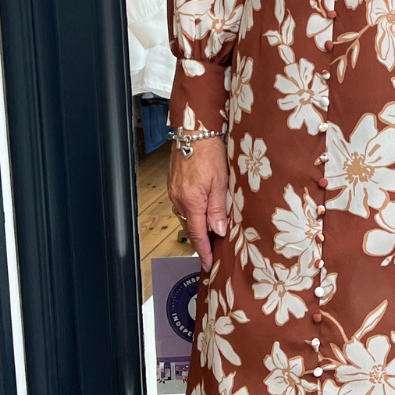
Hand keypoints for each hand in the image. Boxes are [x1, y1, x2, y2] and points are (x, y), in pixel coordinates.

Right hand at [167, 136, 228, 268]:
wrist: (195, 131)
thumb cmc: (210, 152)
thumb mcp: (221, 182)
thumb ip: (218, 209)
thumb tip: (217, 232)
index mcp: (191, 201)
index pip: (197, 234)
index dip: (203, 250)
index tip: (208, 263)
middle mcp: (179, 199)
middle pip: (191, 227)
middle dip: (202, 240)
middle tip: (215, 250)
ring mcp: (174, 192)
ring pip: (187, 216)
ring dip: (198, 224)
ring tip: (212, 232)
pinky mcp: (173, 185)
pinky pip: (183, 205)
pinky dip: (194, 212)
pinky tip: (204, 210)